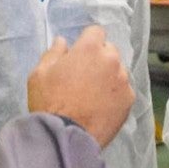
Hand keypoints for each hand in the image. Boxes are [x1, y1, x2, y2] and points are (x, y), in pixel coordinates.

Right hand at [28, 26, 133, 148]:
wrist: (65, 137)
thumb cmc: (49, 102)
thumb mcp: (39, 74)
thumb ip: (53, 53)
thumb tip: (63, 41)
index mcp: (90, 49)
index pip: (96, 31)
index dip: (87, 41)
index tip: (80, 53)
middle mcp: (111, 60)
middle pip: (109, 51)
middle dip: (99, 58)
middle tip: (85, 76)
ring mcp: (123, 81)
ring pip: (118, 71)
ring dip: (108, 77)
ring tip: (93, 95)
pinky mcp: (129, 100)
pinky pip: (123, 91)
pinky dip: (115, 95)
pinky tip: (101, 107)